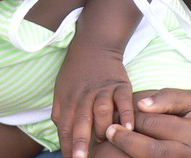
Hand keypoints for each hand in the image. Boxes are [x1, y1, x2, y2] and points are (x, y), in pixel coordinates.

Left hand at [53, 43, 132, 157]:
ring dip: (103, 127)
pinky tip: (129, 126)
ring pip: (101, 110)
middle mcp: (84, 96)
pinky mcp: (119, 84)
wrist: (94, 44)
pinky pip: (123, 99)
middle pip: (81, 121)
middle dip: (81, 142)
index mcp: (68, 100)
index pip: (65, 128)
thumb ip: (61, 115)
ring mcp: (102, 90)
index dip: (67, 146)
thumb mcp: (61, 91)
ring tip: (106, 142)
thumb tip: (64, 140)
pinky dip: (127, 112)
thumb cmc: (76, 72)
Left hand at [105, 89, 190, 157]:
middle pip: (151, 151)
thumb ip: (168, 98)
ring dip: (130, 155)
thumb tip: (140, 104)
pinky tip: (132, 154)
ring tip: (114, 144)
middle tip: (108, 131)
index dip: (134, 118)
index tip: (118, 113)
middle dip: (126, 141)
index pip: (155, 125)